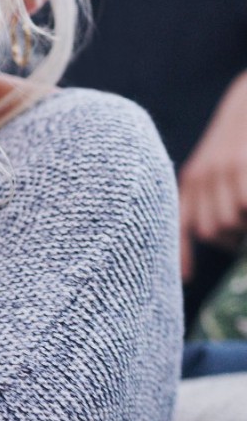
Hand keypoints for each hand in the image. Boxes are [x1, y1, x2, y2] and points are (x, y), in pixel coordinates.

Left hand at [178, 72, 246, 279]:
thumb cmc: (241, 142)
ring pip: (227, 222)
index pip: (181, 222)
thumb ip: (212, 197)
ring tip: (246, 205)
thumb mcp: (217, 167)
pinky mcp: (240, 166)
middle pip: (211, 230)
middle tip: (245, 228)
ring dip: (245, 226)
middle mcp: (199, 176)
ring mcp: (221, 171)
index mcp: (191, 179)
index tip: (186, 278)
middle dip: (234, 238)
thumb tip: (218, 235)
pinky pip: (243, 205)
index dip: (182, 253)